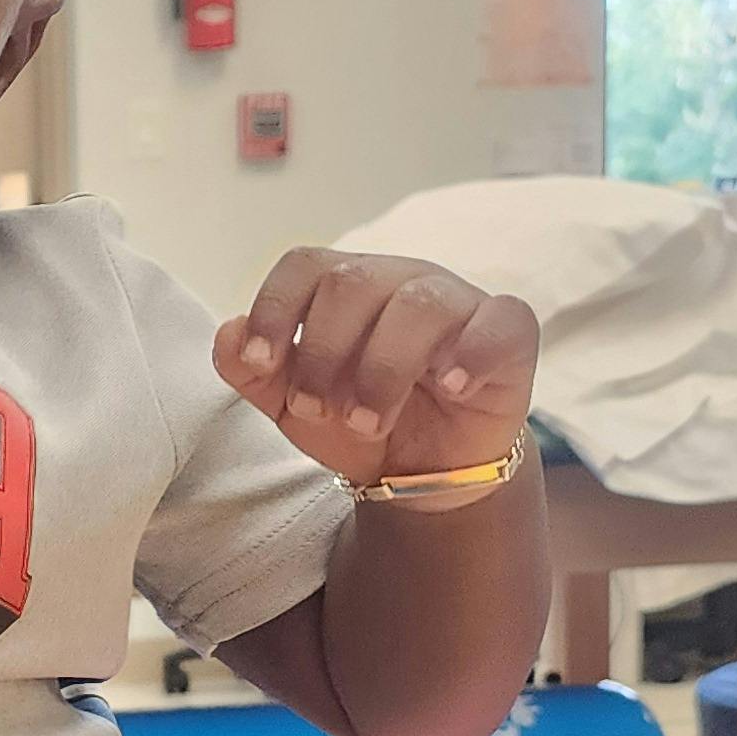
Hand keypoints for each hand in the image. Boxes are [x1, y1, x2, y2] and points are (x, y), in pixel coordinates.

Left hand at [215, 249, 537, 486]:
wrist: (420, 470)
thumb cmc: (358, 420)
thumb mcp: (292, 407)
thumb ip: (254, 373)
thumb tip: (227, 334)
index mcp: (346, 285)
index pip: (305, 265)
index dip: (274, 308)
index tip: (256, 363)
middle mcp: (400, 280)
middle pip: (353, 283)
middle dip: (323, 353)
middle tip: (315, 409)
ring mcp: (457, 301)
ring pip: (418, 304)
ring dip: (382, 369)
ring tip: (366, 419)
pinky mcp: (508, 333)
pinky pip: (500, 321)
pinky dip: (472, 352)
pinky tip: (449, 386)